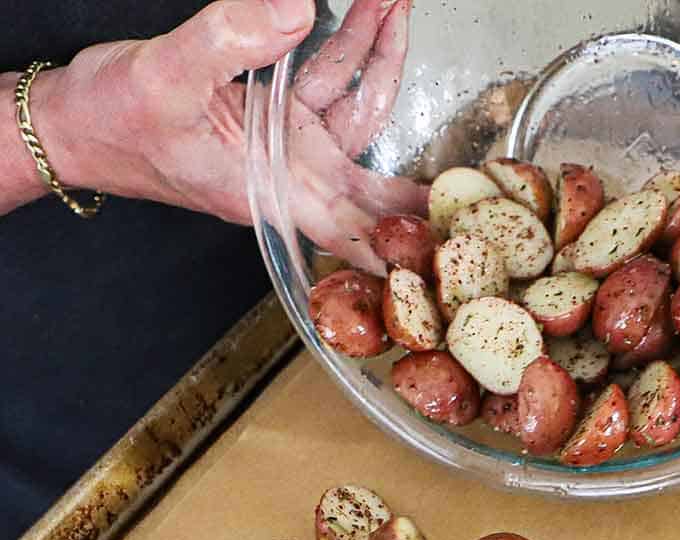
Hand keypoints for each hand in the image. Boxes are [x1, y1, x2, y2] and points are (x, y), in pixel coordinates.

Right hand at [34, 0, 425, 264]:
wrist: (80, 119)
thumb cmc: (115, 122)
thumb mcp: (166, 79)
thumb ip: (231, 42)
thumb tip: (297, 11)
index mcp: (277, 195)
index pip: (361, 236)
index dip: (412, 248)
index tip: (460, 250)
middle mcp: (296, 180)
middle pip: (382, 177)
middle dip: (421, 140)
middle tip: (472, 133)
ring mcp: (293, 147)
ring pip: (360, 109)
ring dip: (382, 56)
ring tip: (399, 2)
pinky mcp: (282, 117)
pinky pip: (331, 83)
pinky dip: (352, 47)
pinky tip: (372, 12)